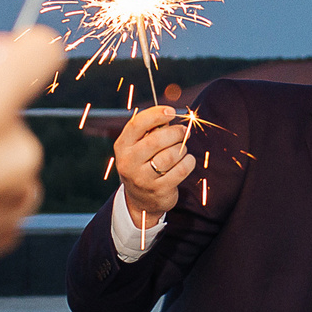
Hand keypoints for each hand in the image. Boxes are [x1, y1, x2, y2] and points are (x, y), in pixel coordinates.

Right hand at [113, 104, 196, 223]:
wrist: (141, 200)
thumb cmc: (144, 164)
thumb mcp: (139, 146)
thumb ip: (151, 130)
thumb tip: (170, 114)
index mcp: (122, 146)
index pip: (137, 124)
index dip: (156, 114)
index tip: (172, 111)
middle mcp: (128, 162)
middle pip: (156, 140)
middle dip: (175, 132)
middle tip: (184, 131)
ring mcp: (142, 178)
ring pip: (171, 155)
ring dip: (182, 148)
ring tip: (182, 149)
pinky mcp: (158, 190)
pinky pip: (181, 170)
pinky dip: (189, 162)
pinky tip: (187, 161)